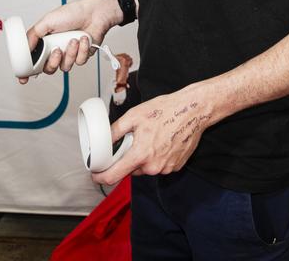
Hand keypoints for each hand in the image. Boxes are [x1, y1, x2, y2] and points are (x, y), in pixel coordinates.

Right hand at [18, 0, 120, 83]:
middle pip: (48, 68)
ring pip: (65, 67)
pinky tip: (83, 39)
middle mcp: (56, 50)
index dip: (28, 72)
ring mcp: (69, 54)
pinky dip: (82, 50)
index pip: (34, 61)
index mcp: (46, 42)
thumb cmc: (73, 13)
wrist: (95, 13)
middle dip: (53, 61)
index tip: (23, 79)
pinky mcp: (82, 55)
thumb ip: (33, 35)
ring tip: (73, 39)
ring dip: (70, 53)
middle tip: (57, 50)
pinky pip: (79, 62)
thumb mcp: (47, 21)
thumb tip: (25, 49)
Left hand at [92, 86, 213, 185]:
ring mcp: (166, 168)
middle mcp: (153, 166)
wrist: (193, 110)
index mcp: (141, 155)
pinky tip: (162, 141)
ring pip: (145, 168)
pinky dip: (156, 157)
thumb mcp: (134, 116)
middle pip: (130, 170)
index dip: (101, 176)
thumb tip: (103, 140)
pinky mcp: (175, 167)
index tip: (96, 174)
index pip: (114, 176)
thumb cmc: (166, 110)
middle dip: (128, 158)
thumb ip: (115, 131)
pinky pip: (158, 166)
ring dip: (143, 157)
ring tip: (152, 137)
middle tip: (134, 140)